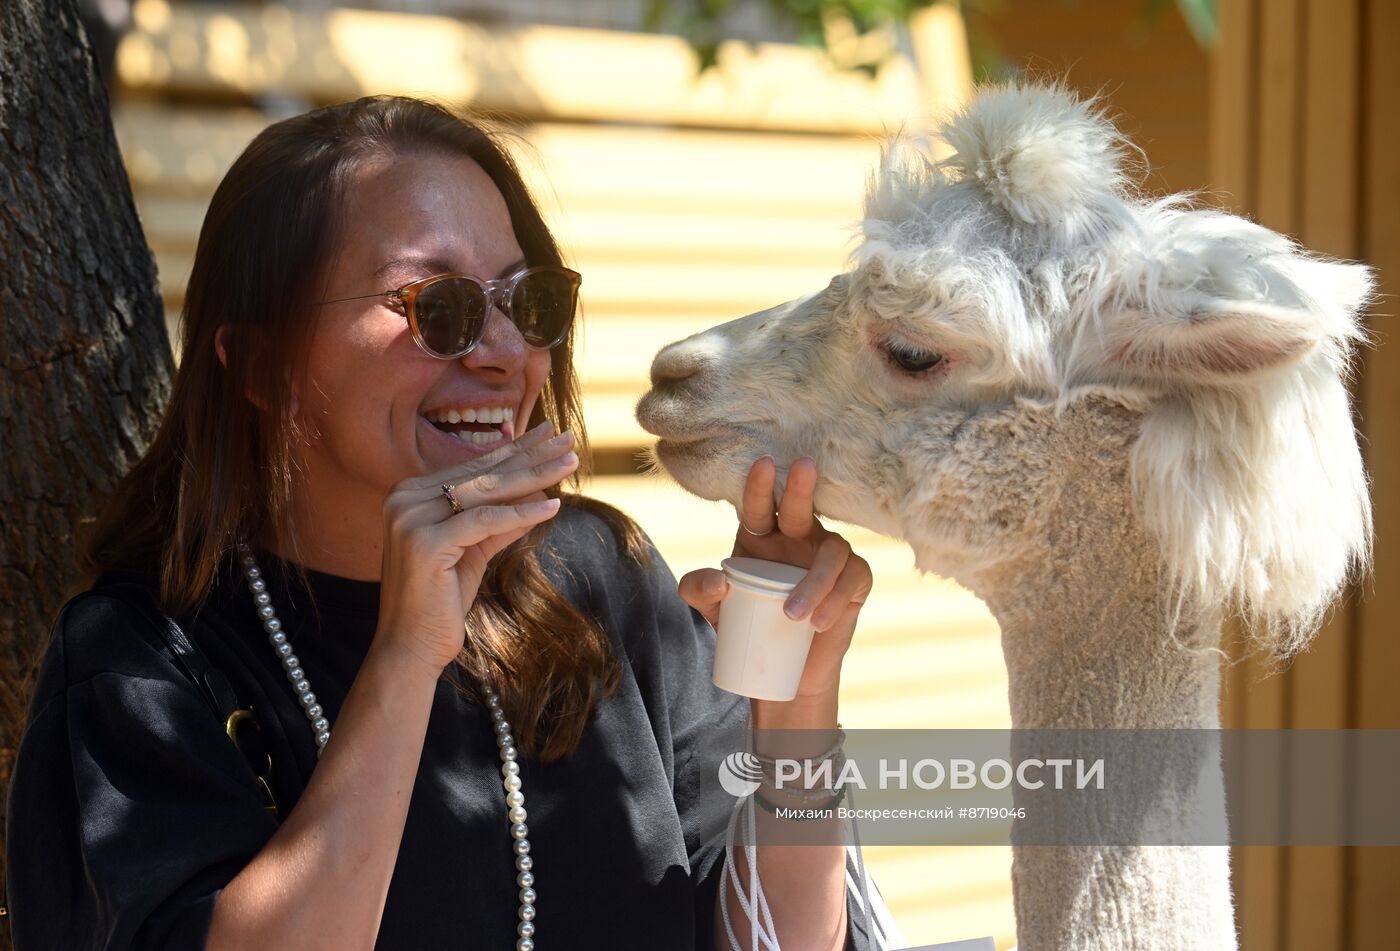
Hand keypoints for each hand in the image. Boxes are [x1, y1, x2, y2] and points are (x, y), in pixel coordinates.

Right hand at [375, 421, 577, 676]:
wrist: (410, 648)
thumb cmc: (441, 601)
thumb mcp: (475, 551)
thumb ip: (500, 521)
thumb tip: (540, 494)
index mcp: (410, 494)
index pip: (475, 466)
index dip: (516, 450)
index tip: (551, 435)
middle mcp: (404, 498)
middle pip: (483, 473)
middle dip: (530, 455)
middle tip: (568, 438)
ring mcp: (410, 518)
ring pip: (487, 491)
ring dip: (534, 475)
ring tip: (570, 462)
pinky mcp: (425, 543)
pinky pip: (485, 522)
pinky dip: (521, 514)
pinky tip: (553, 507)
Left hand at [678, 456, 871, 700]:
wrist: (788, 666)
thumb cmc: (749, 623)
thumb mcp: (714, 609)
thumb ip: (698, 590)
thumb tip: (718, 579)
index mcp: (762, 535)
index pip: (759, 506)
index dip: (759, 486)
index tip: (761, 464)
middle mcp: (798, 536)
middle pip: (801, 507)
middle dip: (800, 487)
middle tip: (802, 466)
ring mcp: (829, 555)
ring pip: (831, 551)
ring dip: (814, 581)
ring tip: (792, 615)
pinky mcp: (854, 578)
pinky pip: (850, 578)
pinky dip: (833, 599)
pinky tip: (817, 623)